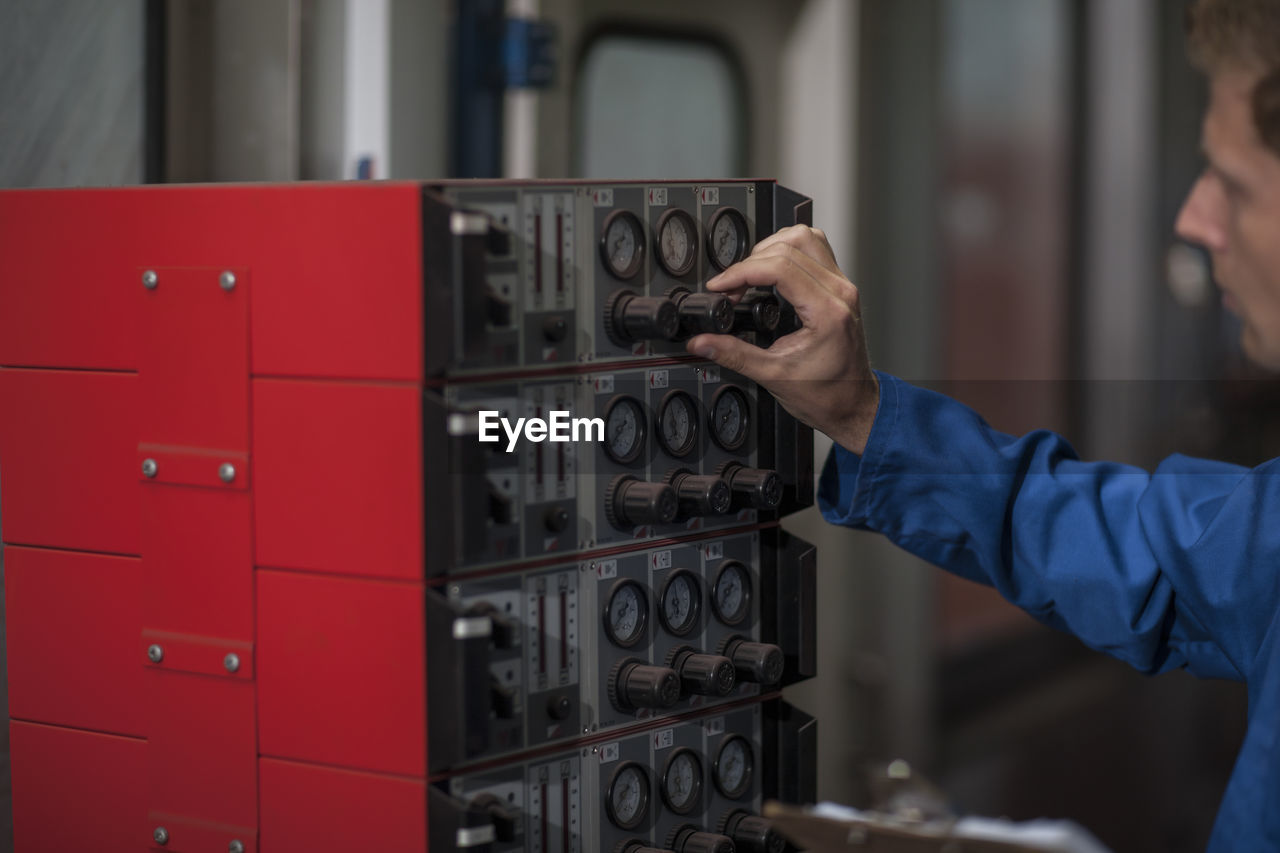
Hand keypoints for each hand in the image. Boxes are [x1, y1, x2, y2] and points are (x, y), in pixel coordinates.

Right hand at [685, 225, 879, 453]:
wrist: (854, 405)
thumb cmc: (827, 395)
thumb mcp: (773, 376)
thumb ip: (734, 355)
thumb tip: (702, 341)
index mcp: (827, 311)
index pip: (780, 268)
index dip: (742, 272)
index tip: (721, 287)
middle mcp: (840, 292)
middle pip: (790, 246)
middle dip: (750, 262)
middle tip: (731, 288)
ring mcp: (843, 286)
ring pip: (806, 237)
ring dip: (771, 248)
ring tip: (750, 274)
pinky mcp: (840, 287)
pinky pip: (815, 249)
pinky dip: (788, 251)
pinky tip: (771, 270)